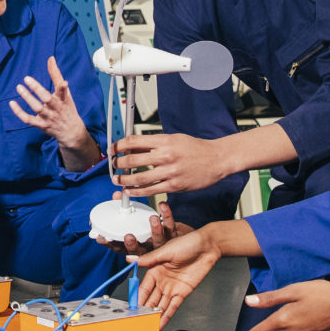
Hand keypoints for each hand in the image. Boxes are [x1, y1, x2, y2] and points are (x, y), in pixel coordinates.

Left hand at [11, 56, 98, 168]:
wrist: (71, 132)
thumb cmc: (67, 107)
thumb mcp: (65, 92)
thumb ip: (56, 75)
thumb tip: (50, 58)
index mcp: (63, 100)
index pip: (64, 93)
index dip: (63, 88)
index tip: (64, 83)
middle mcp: (56, 109)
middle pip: (47, 99)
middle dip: (37, 89)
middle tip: (26, 78)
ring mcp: (48, 118)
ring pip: (37, 108)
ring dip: (27, 98)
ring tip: (19, 87)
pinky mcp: (41, 125)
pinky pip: (28, 119)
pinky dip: (19, 112)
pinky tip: (11, 103)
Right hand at [94, 192, 187, 255]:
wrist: (180, 239)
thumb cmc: (151, 227)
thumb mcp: (136, 219)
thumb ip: (125, 207)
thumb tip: (117, 195)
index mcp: (135, 246)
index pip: (119, 248)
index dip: (110, 244)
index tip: (102, 237)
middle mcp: (147, 248)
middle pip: (138, 250)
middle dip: (132, 244)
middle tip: (128, 236)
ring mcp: (161, 244)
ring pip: (158, 241)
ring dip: (155, 230)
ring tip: (152, 219)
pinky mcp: (173, 237)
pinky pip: (170, 227)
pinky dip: (167, 215)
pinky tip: (163, 206)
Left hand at [111, 133, 233, 196]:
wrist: (217, 159)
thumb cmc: (196, 148)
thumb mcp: (174, 139)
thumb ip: (153, 144)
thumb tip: (133, 147)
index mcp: (165, 141)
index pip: (134, 141)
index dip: (119, 145)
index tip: (113, 149)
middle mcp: (166, 155)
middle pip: (133, 160)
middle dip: (118, 163)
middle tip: (113, 165)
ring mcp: (170, 172)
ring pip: (139, 178)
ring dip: (124, 180)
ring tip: (117, 180)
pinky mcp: (175, 185)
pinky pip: (151, 190)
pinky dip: (137, 191)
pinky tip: (130, 191)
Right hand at [133, 227, 224, 322]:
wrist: (207, 247)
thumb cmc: (187, 243)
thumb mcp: (165, 251)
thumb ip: (148, 259)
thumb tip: (130, 259)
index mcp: (155, 270)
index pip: (143, 287)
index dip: (137, 297)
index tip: (131, 307)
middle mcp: (162, 280)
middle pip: (150, 298)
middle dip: (144, 309)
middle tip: (137, 320)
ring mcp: (172, 288)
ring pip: (160, 304)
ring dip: (154, 315)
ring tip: (147, 325)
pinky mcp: (183, 293)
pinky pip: (173, 306)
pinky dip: (167, 315)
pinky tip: (160, 323)